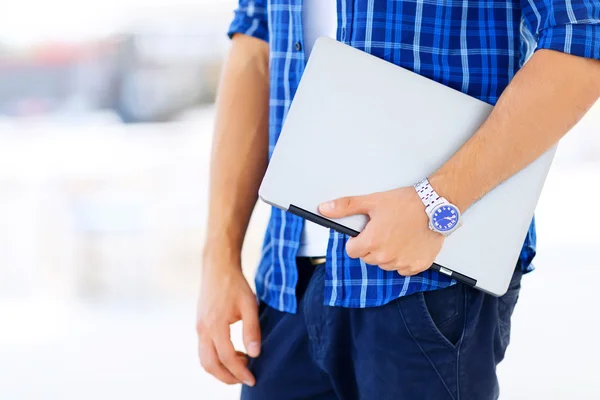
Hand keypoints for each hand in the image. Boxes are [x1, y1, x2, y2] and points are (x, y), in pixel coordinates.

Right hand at [196, 257, 259, 385]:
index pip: (227, 357)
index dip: (240, 372)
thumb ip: (252, 330)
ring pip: (204, 360)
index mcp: (215, 324)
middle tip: (245, 378)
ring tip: (241, 365)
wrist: (218, 267)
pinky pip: (204, 350)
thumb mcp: (250, 305)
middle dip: (227, 377)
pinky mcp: (199, 325)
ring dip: (220, 369)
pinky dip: (216, 359)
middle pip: (210, 365)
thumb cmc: (235, 284)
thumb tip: (255, 354)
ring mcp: (199, 328)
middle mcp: (203, 329)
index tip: (253, 378)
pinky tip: (234, 352)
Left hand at [319, 187, 443, 274]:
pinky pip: (403, 269)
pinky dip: (404, 260)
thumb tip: (324, 208)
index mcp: (371, 242)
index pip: (352, 251)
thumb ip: (346, 206)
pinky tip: (408, 244)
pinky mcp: (417, 266)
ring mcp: (402, 263)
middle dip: (372, 246)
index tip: (366, 232)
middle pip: (368, 258)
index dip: (357, 241)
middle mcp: (385, 257)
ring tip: (398, 235)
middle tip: (384, 230)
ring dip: (387, 254)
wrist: (435, 206)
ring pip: (385, 265)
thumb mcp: (372, 201)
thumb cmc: (405, 203)